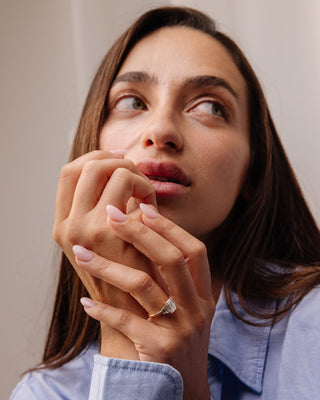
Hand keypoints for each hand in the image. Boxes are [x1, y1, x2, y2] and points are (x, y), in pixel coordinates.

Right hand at [52, 150, 157, 313]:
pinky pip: (132, 186)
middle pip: (89, 164)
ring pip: (112, 170)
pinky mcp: (111, 233)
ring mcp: (86, 229)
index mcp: (63, 225)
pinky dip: (146, 189)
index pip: (70, 172)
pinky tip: (153, 209)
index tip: (119, 161)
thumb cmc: (124, 271)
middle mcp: (68, 225)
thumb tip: (120, 166)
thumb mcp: (103, 239)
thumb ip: (103, 207)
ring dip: (135, 175)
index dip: (95, 158)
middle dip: (117, 161)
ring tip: (146, 197)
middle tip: (135, 176)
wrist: (132, 310)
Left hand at [73, 204, 214, 399]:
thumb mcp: (188, 310)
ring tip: (81, 254)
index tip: (145, 208)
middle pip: (170, 259)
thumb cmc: (179, 342)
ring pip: (143, 285)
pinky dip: (103, 309)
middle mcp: (196, 309)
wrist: (183, 390)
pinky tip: (86, 302)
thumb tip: (146, 239)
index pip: (194, 251)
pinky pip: (125, 321)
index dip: (171, 228)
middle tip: (112, 215)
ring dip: (108, 266)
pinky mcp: (159, 350)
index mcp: (204, 295)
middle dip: (140, 233)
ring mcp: (180, 329)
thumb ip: (175, 281)